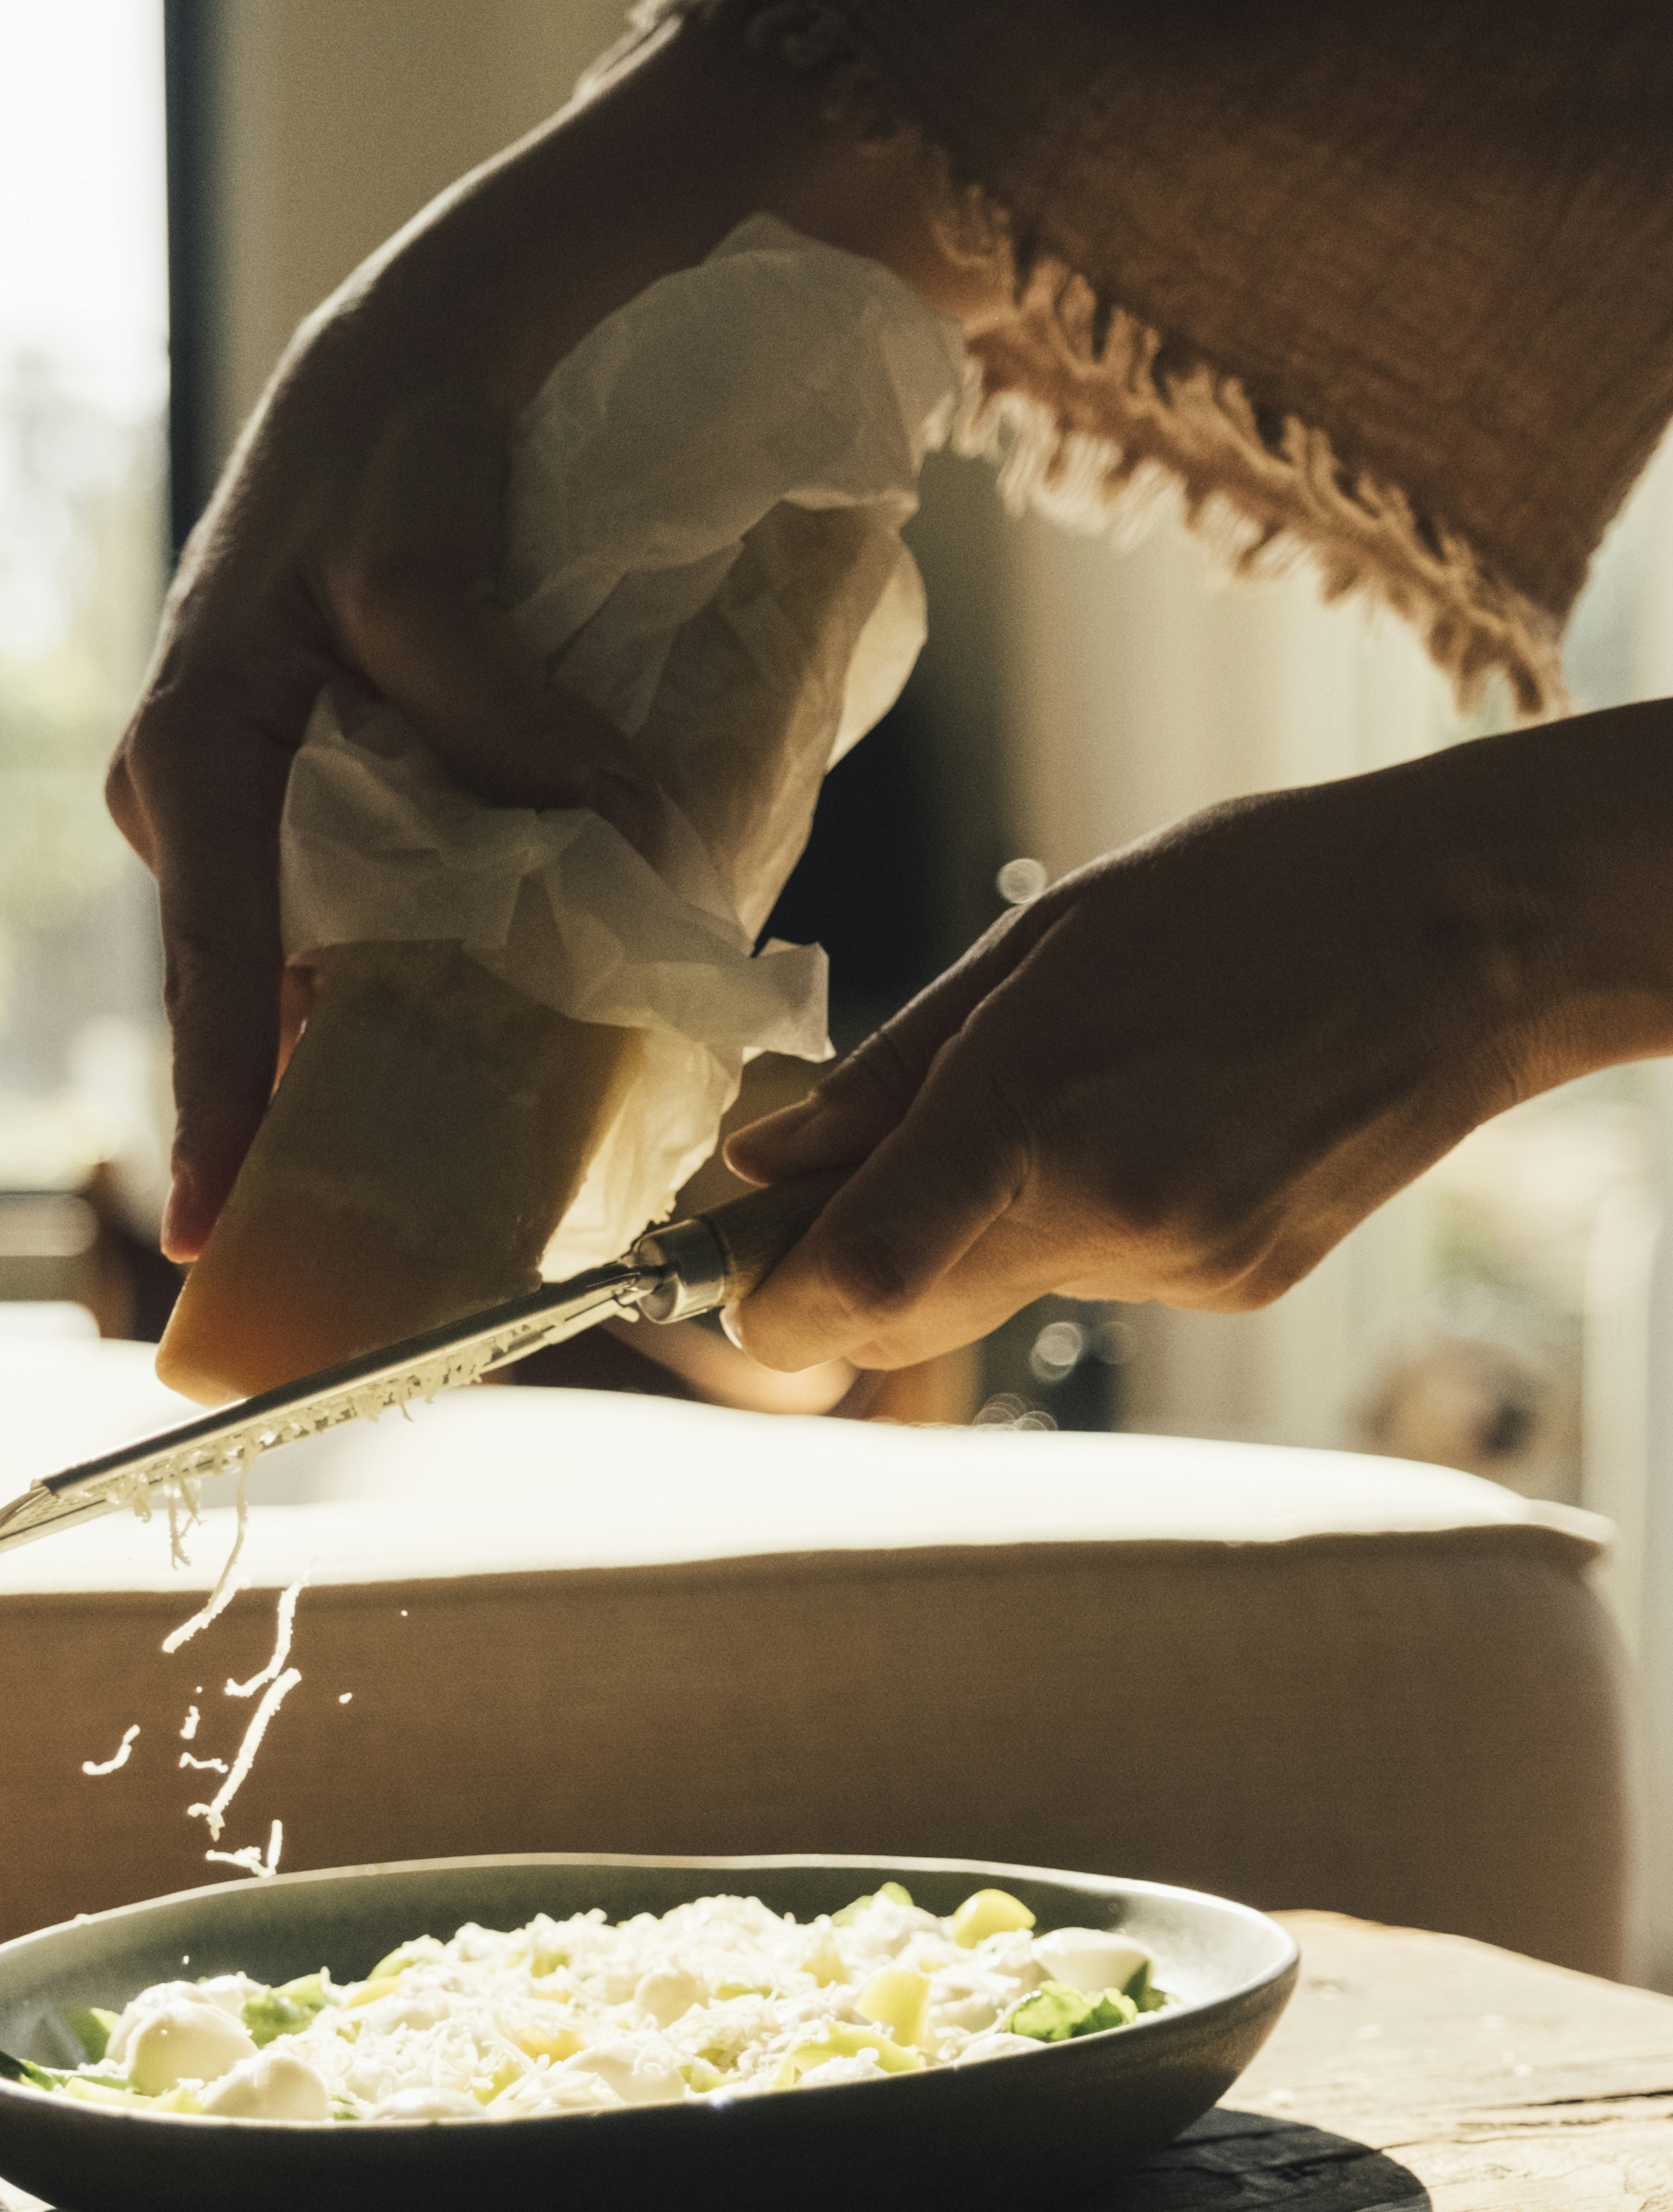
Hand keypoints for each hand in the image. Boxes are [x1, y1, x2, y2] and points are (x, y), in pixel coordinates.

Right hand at [107, 19, 1009, 1259]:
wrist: (447, 337)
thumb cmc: (411, 435)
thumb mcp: (440, 572)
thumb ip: (517, 721)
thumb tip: (631, 858)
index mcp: (192, 751)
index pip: (208, 961)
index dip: (221, 1104)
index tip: (222, 1229)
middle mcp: (208, 795)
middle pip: (266, 984)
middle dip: (333, 1098)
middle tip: (403, 1229)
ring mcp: (270, 802)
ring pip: (333, 952)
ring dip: (410, 1033)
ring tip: (478, 1160)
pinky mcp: (338, 789)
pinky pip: (382, 904)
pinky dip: (450, 957)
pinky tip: (522, 1015)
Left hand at [725, 708, 1672, 1372]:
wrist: (1475, 929)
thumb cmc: (1253, 896)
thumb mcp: (1047, 940)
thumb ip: (891, 1072)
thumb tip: (763, 1158)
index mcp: (1036, 1108)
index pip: (854, 1282)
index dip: (768, 1302)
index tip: (736, 1276)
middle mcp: (1106, 1215)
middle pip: (908, 1315)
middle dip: (854, 1268)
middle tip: (840, 1183)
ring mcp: (1180, 1266)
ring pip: (1007, 1288)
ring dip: (984, 1221)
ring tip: (1075, 1090)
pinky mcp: (1235, 1285)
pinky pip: (1101, 1275)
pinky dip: (1085, 1216)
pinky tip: (1160, 1118)